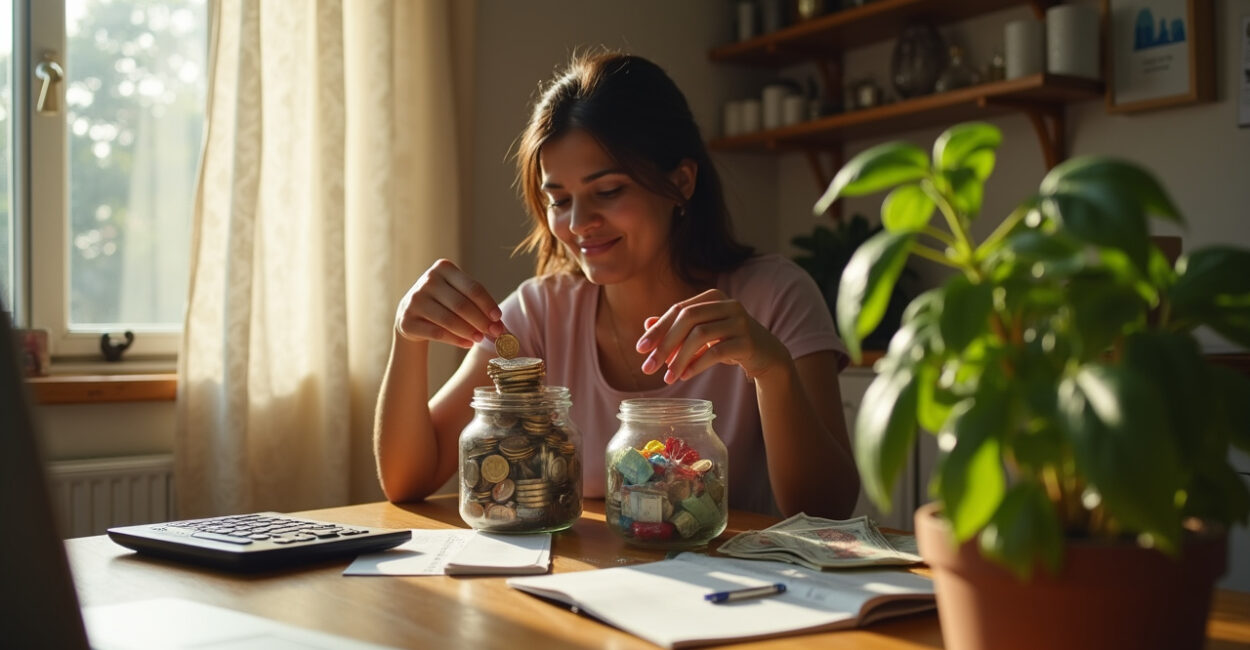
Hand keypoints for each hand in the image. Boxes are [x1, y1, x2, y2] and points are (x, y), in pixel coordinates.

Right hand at [395, 259, 504, 347]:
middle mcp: (427, 281)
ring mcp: (415, 300)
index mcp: (443, 268)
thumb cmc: (444, 303)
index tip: (499, 318)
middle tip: (495, 334)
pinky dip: (456, 340)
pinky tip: (467, 343)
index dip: (488, 304)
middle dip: (481, 321)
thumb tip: (501, 328)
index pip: (473, 288)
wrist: (411, 314)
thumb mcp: (459, 295)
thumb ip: (479, 307)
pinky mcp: (407, 320)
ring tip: (481, 339)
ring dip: (469, 332)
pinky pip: (437, 333)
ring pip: (448, 320)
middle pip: (461, 305)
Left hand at [636, 289, 789, 382]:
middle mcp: (727, 304)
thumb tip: (647, 324)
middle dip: (664, 344)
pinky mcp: (748, 341)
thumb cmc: (729, 342)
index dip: (658, 329)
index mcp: (713, 297)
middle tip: (648, 367)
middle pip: (687, 319)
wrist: (766, 355)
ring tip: (667, 377)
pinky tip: (685, 375)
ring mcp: (740, 321)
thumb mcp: (702, 333)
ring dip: (679, 358)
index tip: (640, 349)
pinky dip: (697, 364)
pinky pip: (716, 352)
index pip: (678, 310)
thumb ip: (678, 327)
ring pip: (700, 335)